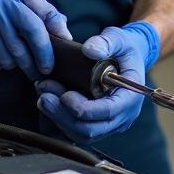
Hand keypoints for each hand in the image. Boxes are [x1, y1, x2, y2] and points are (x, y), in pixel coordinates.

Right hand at [0, 0, 70, 78]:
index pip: (36, 21)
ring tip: (14, 61)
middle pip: (23, 43)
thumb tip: (62, 30)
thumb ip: (37, 4)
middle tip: (38, 71)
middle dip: (34, 62)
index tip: (51, 60)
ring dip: (14, 63)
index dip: (47, 45)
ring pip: (6, 55)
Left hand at [36, 21, 159, 142]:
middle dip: (63, 116)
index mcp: (130, 97)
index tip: (64, 95)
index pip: (107, 112)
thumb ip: (105, 42)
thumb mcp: (118, 37)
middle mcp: (122, 117)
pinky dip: (59, 122)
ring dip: (58, 119)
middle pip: (90, 130)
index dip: (83, 108)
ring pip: (81, 135)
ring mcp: (110, 124)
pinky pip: (76, 133)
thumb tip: (89, 51)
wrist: (128, 58)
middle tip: (44, 96)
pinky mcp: (98, 125)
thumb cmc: (123, 48)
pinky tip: (49, 104)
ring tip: (43, 96)